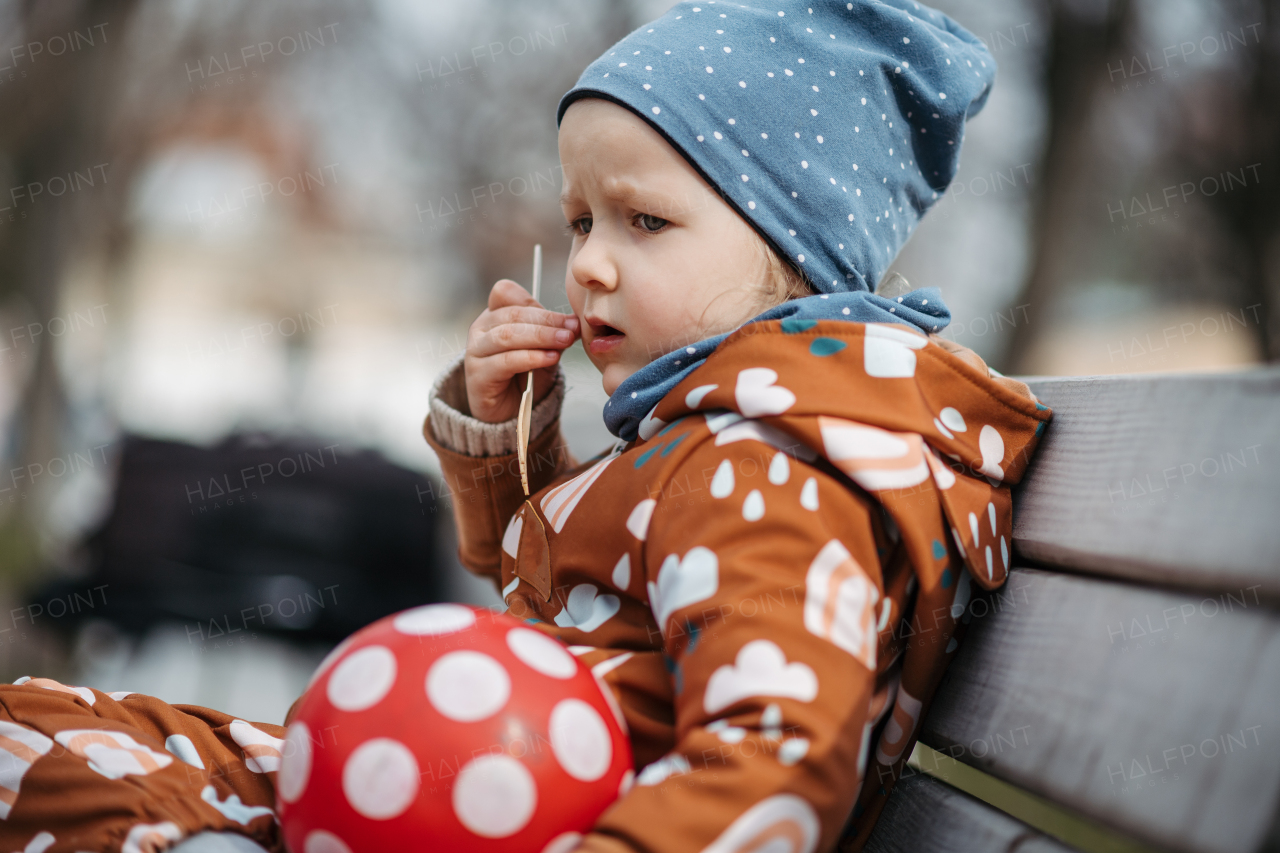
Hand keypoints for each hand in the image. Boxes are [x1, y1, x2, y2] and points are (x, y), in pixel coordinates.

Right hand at [465, 279, 579, 422]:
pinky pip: (505, 361)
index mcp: (494, 315)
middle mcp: (480, 329)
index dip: (537, 304)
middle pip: (512, 314)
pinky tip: (550, 358)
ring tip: (564, 341)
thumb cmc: (524, 377)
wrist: (508, 413)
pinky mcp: (477, 375)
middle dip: (547, 321)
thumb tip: (572, 323)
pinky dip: (530, 358)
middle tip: (572, 329)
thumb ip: (551, 335)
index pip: (506, 293)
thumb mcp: (542, 350)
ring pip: (507, 335)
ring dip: (540, 336)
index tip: (568, 318)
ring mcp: (475, 351)